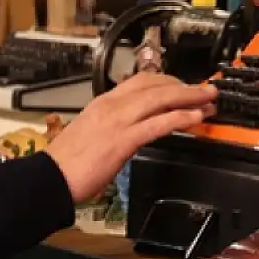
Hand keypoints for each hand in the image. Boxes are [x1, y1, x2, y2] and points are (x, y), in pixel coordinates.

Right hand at [46, 74, 216, 202]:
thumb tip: (132, 129)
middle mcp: (112, 105)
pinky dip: (180, 118)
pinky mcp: (123, 140)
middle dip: (185, 85)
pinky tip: (195, 118)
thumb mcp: (91, 133)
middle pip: (156, 85)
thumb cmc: (67, 163)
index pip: (141, 81)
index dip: (168, 81)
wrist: (48, 178)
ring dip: (189, 97)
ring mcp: (118, 121)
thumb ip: (113, 126)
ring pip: (160, 99)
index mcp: (104, 103)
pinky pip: (158, 124)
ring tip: (209, 99)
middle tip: (206, 89)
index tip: (184, 85)